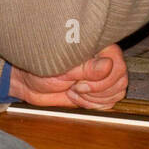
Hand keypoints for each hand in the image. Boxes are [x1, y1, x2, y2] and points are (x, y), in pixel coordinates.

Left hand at [8, 44, 127, 110]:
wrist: (28, 80)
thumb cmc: (39, 65)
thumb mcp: (59, 65)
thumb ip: (84, 66)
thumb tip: (107, 65)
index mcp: (95, 44)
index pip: (117, 62)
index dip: (101, 79)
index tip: (79, 83)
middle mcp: (102, 57)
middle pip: (120, 79)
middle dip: (96, 90)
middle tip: (74, 87)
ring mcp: (102, 74)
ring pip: (118, 91)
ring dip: (95, 98)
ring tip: (74, 91)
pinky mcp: (99, 89)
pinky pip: (111, 101)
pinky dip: (95, 104)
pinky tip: (79, 97)